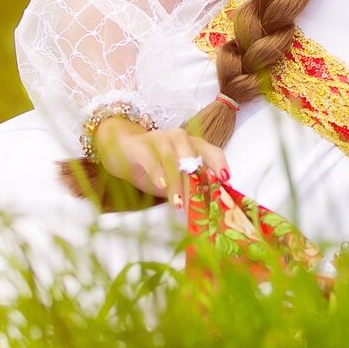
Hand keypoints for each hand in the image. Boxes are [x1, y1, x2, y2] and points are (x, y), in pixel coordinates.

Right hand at [94, 117, 229, 207]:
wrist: (123, 150)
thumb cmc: (155, 167)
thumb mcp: (175, 179)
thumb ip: (190, 188)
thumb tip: (205, 209)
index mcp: (193, 145)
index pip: (212, 151)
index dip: (220, 164)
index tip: (225, 179)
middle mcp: (180, 138)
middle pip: (193, 157)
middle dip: (197, 180)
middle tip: (199, 201)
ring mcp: (160, 139)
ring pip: (173, 160)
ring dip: (176, 183)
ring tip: (179, 203)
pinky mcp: (141, 145)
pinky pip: (151, 158)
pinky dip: (158, 172)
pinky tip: (161, 185)